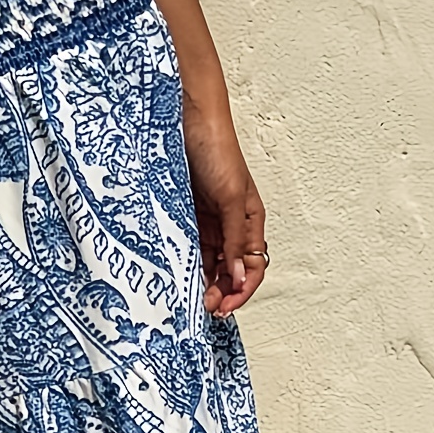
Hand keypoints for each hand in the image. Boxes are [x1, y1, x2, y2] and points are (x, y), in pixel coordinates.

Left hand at [181, 103, 267, 319]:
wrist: (186, 124)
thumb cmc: (217, 151)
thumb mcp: (230, 199)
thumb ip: (235, 239)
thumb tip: (242, 276)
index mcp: (250, 221)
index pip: (254, 266)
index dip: (243, 290)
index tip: (225, 307)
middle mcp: (230, 226)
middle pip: (231, 271)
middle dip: (222, 292)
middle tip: (205, 308)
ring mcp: (207, 224)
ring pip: (209, 264)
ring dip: (203, 283)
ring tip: (191, 299)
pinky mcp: (185, 219)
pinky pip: (188, 250)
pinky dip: (186, 267)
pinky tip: (178, 278)